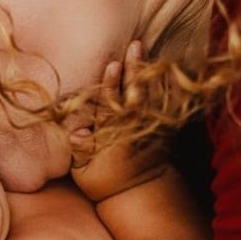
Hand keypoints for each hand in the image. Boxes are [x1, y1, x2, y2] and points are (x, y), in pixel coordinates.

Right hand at [69, 42, 169, 203]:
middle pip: (132, 94)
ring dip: (146, 71)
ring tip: (142, 48)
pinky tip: (160, 64)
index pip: (109, 106)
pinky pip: (164, 102)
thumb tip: (76, 130)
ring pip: (149, 95)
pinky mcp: (162, 129)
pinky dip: (164, 83)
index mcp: (111, 137)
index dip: (110, 86)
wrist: (137, 194)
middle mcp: (132, 129)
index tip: (112, 65)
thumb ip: (79, 149)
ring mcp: (149, 128)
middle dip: (133, 70)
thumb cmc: (103, 181)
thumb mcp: (83, 172)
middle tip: (134, 45)